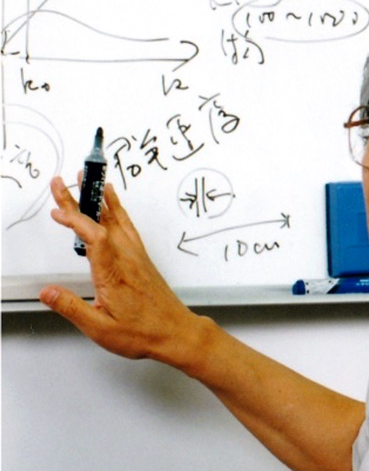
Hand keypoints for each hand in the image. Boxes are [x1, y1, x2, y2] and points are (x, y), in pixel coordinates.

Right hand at [40, 176, 198, 362]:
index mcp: (114, 274)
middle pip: (101, 222)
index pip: (94, 238)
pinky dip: (118, 210)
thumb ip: (72, 308)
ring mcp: (136, 256)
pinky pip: (127, 226)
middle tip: (61, 183)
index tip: (57, 212)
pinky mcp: (142, 258)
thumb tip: (48, 292)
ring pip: (116, 220)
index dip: (75, 221)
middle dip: (78, 201)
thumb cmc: (144, 332)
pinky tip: (113, 203)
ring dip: (99, 200)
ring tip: (88, 180)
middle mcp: (127, 259)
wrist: (176, 332)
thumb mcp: (101, 328)